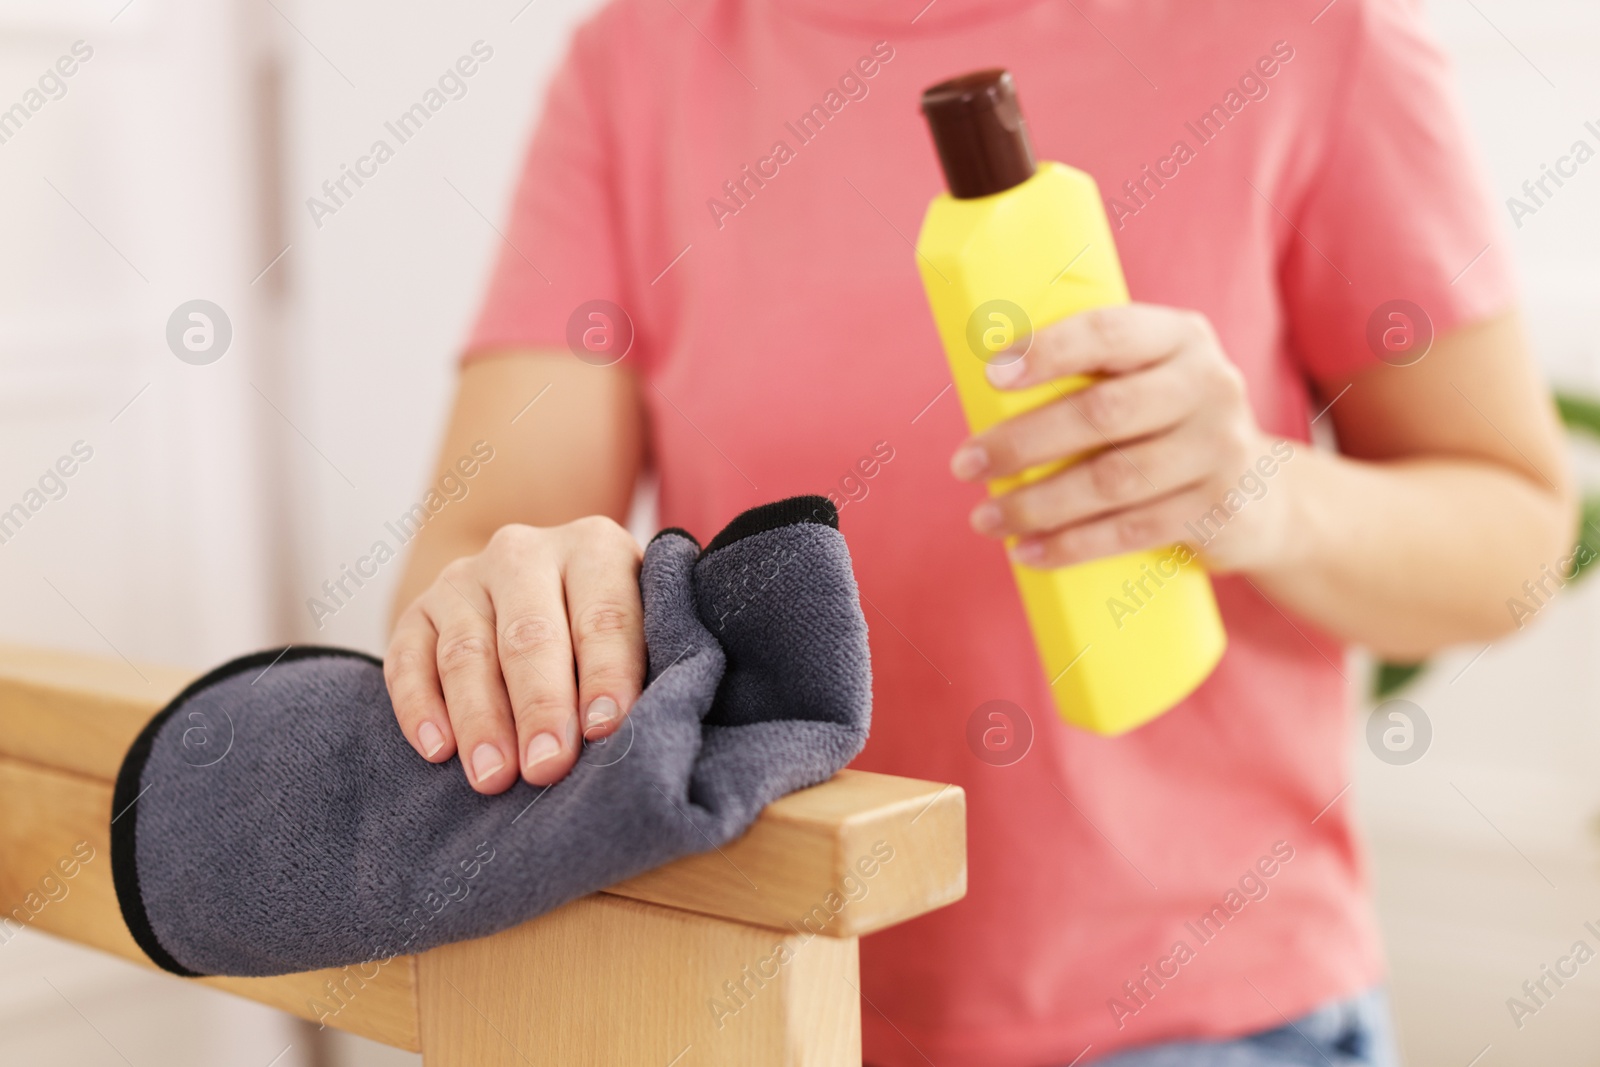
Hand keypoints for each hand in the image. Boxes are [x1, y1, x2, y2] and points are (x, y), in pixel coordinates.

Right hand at [386, 516, 645, 793]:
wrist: (530, 586)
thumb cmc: (605, 629)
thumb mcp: (641, 624)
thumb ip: (652, 662)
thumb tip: (655, 731)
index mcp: (596, 548)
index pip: (604, 615)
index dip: (606, 674)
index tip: (605, 730)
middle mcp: (525, 553)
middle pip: (531, 634)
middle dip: (540, 706)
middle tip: (547, 768)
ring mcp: (464, 579)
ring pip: (468, 651)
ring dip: (481, 719)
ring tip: (494, 777)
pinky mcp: (417, 612)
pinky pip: (408, 660)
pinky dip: (419, 707)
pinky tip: (437, 750)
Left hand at [950, 303, 1290, 572]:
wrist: (1261, 494)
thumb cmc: (1168, 424)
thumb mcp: (1147, 379)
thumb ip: (1088, 375)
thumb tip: (983, 392)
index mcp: (1180, 337)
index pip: (1109, 332)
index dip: (1048, 351)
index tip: (991, 373)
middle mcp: (1208, 385)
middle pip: (1102, 413)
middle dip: (1022, 442)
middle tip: (966, 464)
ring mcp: (1219, 450)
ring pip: (1112, 480)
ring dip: (1037, 504)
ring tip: (985, 517)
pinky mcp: (1218, 510)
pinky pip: (1131, 531)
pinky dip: (1070, 544)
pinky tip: (1027, 550)